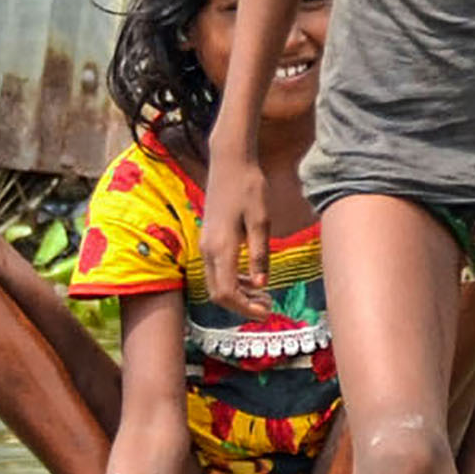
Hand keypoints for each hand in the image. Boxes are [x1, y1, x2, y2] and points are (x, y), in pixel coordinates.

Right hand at [194, 133, 266, 313]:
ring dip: (239, 294)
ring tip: (265, 296)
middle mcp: (209, 249)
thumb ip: (260, 253)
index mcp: (222, 247)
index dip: (246, 308)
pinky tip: (253, 278)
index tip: (267, 312)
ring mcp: (206, 245)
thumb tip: (262, 283)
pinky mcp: (208, 239)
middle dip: (242, 306)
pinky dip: (234, 281)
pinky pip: (217, 270)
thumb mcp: (262, 220)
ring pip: (217, 283)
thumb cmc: (249, 186)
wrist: (229, 162)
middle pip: (219, 294)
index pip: (228, 292)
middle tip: (268, 307)